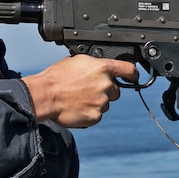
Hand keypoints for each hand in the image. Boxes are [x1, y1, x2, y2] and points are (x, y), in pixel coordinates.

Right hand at [23, 55, 138, 127]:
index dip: (132, 74)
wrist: (45, 96)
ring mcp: (102, 102)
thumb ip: (95, 65)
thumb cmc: (57, 77)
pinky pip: (97, 115)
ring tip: (78, 98)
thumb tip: (102, 68)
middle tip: (87, 90)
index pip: (129, 70)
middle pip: (115, 91)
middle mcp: (106, 85)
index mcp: (103, 68)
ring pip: (105, 103)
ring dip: (96, 102)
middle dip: (105, 91)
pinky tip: (77, 107)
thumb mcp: (78, 61)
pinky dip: (89, 112)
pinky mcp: (96, 116)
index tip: (133, 77)